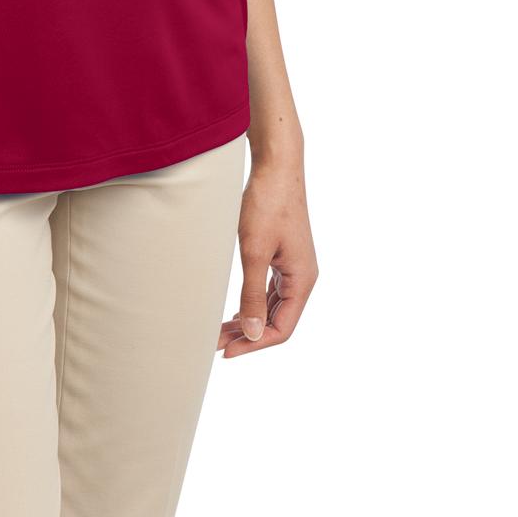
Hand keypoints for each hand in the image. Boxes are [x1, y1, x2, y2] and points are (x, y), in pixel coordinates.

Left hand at [217, 153, 317, 356]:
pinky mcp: (283, 254)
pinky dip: (253, 303)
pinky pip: (270, 290)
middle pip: (276, 320)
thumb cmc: (267, 203)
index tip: (226, 351)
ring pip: (272, 306)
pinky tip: (236, 310)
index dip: (254, 344)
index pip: (281, 328)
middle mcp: (302, 276)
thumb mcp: (255, 251)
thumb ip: (251, 293)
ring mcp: (294, 265)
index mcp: (302, 280)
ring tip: (220, 332)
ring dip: (248, 320)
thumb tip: (251, 333)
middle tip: (215, 343)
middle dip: (247, 335)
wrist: (276, 165)